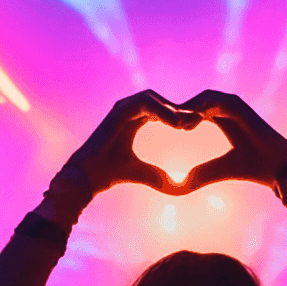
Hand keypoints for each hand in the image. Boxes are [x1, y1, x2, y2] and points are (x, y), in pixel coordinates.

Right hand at [65, 90, 198, 194]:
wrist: (88, 177)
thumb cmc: (112, 174)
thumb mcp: (145, 174)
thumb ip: (160, 176)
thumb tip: (180, 187)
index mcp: (135, 120)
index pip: (163, 110)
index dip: (180, 115)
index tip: (196, 127)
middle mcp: (128, 110)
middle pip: (160, 100)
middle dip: (179, 108)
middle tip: (198, 121)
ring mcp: (121, 109)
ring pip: (152, 98)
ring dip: (172, 108)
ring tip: (188, 122)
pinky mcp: (118, 111)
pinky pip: (144, 103)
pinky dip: (161, 110)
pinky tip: (176, 123)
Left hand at [175, 90, 286, 190]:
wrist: (278, 169)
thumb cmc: (252, 169)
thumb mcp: (218, 170)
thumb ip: (201, 173)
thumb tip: (180, 184)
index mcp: (223, 120)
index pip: (195, 110)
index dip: (180, 116)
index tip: (168, 129)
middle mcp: (229, 110)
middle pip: (197, 101)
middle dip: (181, 109)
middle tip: (166, 123)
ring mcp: (236, 107)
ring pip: (206, 97)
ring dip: (189, 107)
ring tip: (176, 124)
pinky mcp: (242, 109)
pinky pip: (218, 101)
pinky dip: (202, 108)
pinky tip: (190, 122)